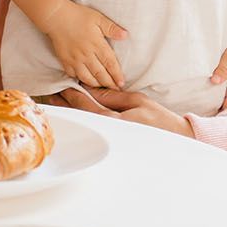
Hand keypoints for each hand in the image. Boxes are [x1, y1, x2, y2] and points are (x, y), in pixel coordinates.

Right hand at [39, 1, 127, 88]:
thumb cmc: (77, 15)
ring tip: (102, 87)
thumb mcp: (98, 18)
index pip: (110, 64)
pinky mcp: (65, 60)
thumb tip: (125, 35)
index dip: (117, 75)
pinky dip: (80, 79)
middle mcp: (86, 55)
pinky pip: (73, 74)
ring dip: (96, 84)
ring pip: (87, 78)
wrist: (56, 16)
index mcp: (97, 44)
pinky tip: (85, 80)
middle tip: (115, 89)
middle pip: (100, 74)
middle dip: (109, 83)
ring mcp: (75, 59)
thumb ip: (112, 28)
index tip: (121, 83)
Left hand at [54, 86, 193, 139]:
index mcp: (113, 120)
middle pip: (79, 115)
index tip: (60, 84)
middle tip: (51, 93)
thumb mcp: (137, 101)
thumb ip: (112, 96)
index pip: (85, 105)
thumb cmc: (159, 119)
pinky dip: (82, 118)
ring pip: (84, 122)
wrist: (175, 139)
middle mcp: (108, 131)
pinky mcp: (113, 141)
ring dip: (70, 111)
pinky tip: (75, 113)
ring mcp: (109, 138)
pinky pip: (93, 127)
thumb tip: (91, 89)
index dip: (70, 94)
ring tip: (56, 102)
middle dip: (65, 104)